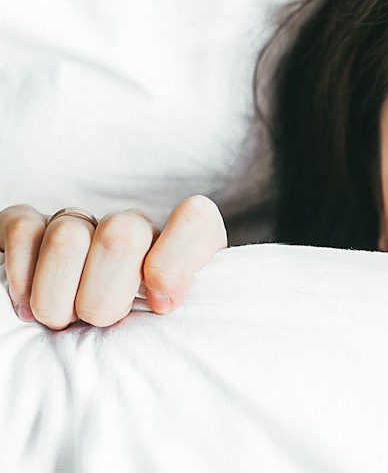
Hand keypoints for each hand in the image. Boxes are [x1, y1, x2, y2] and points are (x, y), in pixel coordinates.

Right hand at [1, 195, 227, 329]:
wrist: (83, 336)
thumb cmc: (139, 337)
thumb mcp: (175, 332)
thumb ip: (182, 315)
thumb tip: (163, 302)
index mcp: (180, 247)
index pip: (195, 220)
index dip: (175, 261)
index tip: (161, 305)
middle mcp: (133, 227)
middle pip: (122, 236)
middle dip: (104, 298)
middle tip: (99, 323)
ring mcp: (83, 223)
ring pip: (68, 238)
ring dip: (58, 298)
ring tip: (62, 320)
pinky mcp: (32, 227)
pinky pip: (23, 230)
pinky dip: (21, 277)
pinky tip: (28, 305)